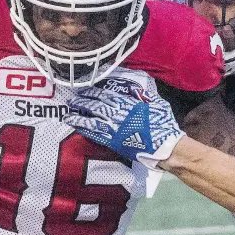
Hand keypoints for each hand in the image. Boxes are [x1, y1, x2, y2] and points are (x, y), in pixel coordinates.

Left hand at [64, 86, 184, 195]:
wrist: (165, 146)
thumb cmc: (164, 125)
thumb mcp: (157, 104)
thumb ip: (145, 97)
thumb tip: (138, 90)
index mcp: (129, 103)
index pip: (107, 95)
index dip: (94, 91)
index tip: (85, 89)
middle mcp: (120, 114)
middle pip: (97, 106)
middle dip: (83, 102)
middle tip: (72, 100)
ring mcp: (116, 129)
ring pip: (93, 120)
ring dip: (79, 116)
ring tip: (68, 114)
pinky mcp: (114, 142)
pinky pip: (96, 135)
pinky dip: (86, 130)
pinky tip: (77, 127)